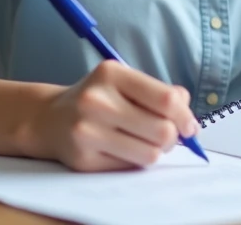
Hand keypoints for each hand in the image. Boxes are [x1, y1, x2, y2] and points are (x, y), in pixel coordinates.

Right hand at [27, 60, 199, 171]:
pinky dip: (134, 161)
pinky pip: (129, 167)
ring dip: (155, 151)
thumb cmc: (99, 98)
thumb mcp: (125, 83)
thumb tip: (187, 111)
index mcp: (111, 74)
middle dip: (172, 137)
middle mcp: (96, 100)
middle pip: (162, 130)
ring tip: (145, 142)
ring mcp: (87, 131)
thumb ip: (159, 92)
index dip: (185, 116)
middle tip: (166, 136)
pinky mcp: (83, 159)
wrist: (51, 118)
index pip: (166, 99)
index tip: (189, 125)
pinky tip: (123, 149)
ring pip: (149, 153)